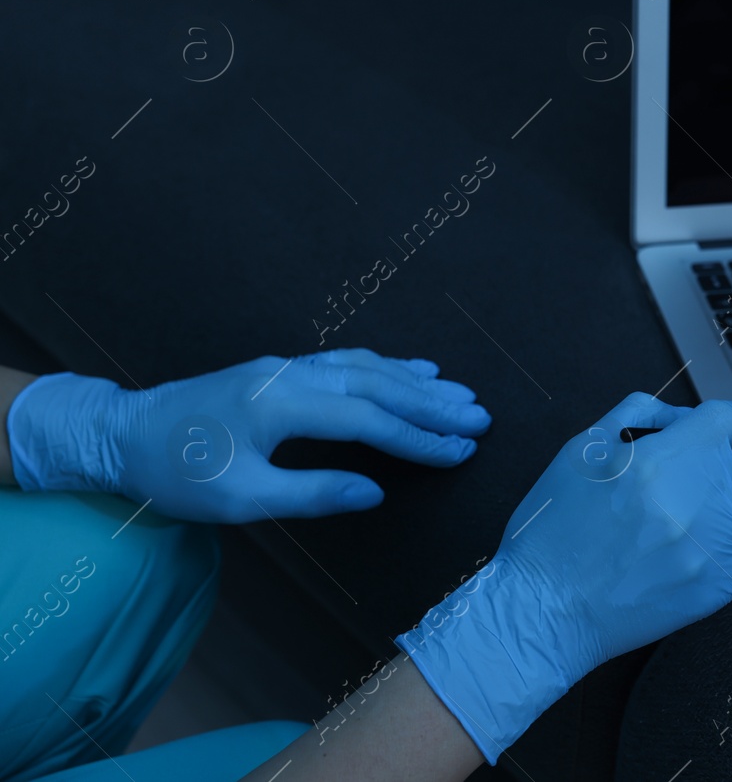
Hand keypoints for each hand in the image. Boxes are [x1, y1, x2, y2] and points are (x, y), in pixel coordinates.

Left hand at [5, 348, 489, 521]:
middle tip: (481, 418)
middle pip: (378, 384)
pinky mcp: (280, 370)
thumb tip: (375, 491)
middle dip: (433, 403)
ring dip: (416, 382)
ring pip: (366, 366)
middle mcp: (291, 375)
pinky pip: (347, 361)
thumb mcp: (240, 498)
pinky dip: (386, 367)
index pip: (370, 418)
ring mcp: (286, 367)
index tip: (461, 451)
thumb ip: (312, 492)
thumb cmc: (176, 473)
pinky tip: (410, 372)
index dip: (419, 437)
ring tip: (461, 395)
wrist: (122, 434)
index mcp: (283, 404)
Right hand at [396, 393, 731, 763]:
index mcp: (663, 458)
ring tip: (683, 523)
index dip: (730, 417)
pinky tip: (696, 549)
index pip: (728, 419)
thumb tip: (689, 412)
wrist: (546, 610)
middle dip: (710, 467)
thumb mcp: (581, 450)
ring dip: (727, 506)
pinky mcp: (723, 584)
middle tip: (671, 489)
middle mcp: (697, 498)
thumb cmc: (556, 530)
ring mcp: (715, 544)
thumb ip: (639, 414)